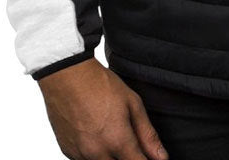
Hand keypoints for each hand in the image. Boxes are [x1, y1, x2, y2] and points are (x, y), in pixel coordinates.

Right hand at [38, 58, 168, 159]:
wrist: (67, 76)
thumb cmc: (100, 85)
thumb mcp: (132, 104)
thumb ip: (148, 134)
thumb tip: (161, 157)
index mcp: (118, 141)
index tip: (150, 156)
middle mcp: (97, 154)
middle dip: (128, 157)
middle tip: (129, 139)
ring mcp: (80, 155)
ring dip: (111, 156)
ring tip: (110, 132)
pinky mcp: (68, 152)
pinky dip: (95, 154)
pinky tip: (96, 134)